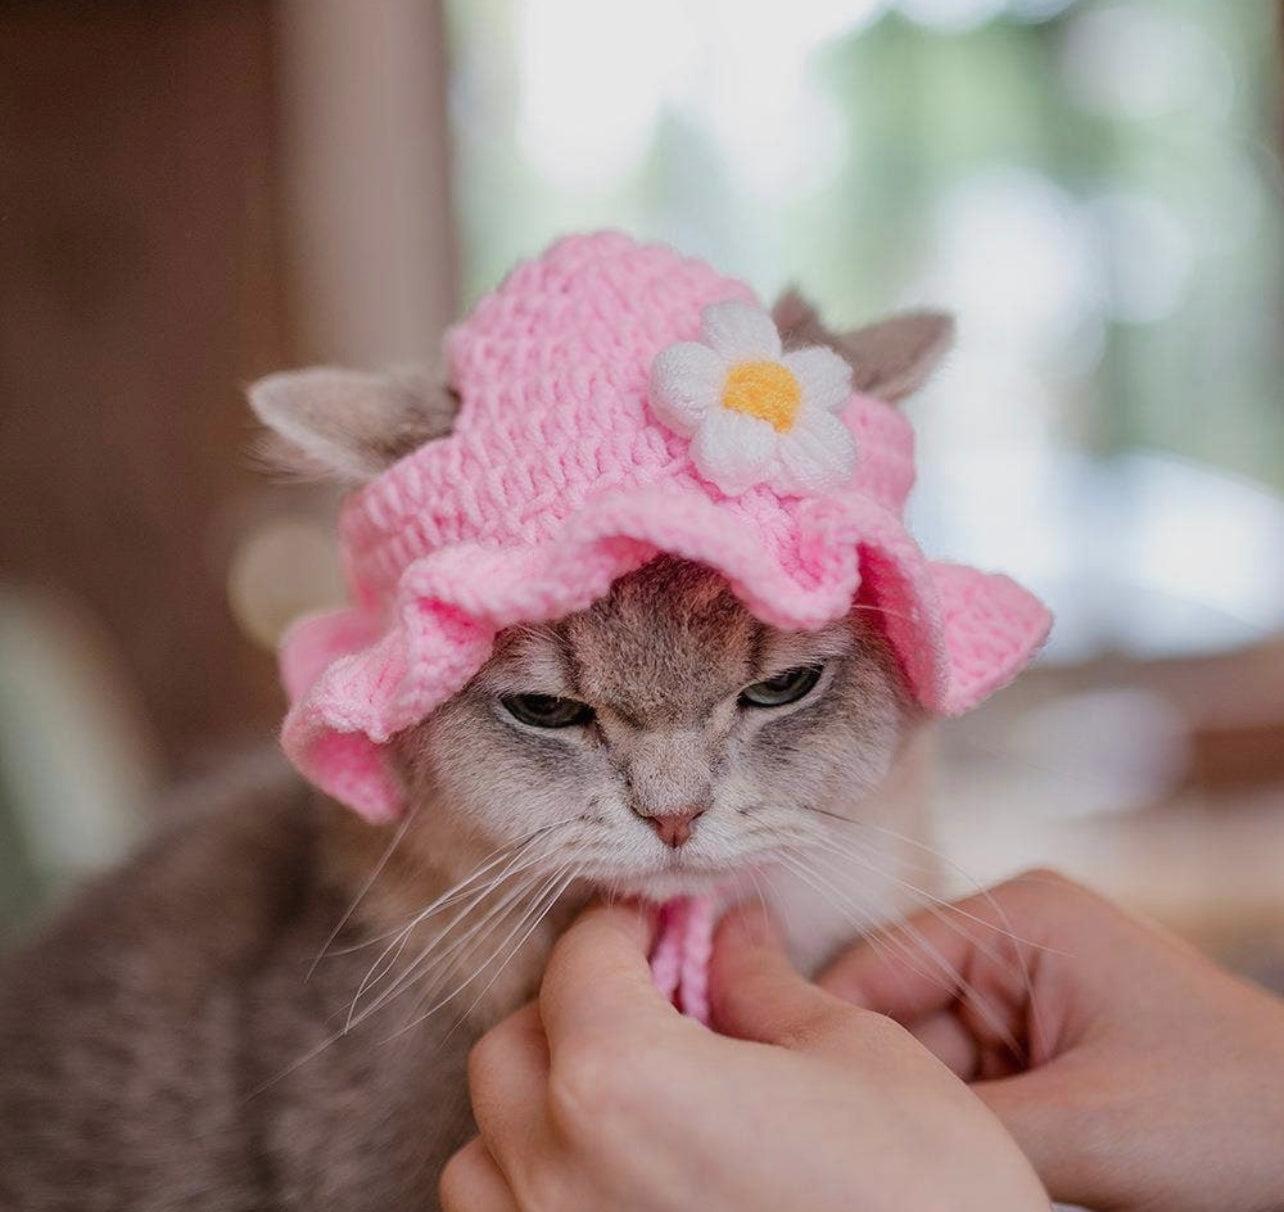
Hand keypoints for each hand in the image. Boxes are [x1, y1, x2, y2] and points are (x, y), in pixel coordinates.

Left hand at [441, 900, 1046, 1211]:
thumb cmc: (925, 1202)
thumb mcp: (862, 1060)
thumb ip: (767, 988)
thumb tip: (733, 936)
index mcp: (624, 1084)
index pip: (579, 963)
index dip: (622, 928)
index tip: (660, 928)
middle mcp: (559, 1178)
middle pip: (510, 1053)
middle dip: (573, 1011)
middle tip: (652, 1008)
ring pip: (482, 1159)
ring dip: (536, 1114)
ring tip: (626, 1107)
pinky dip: (535, 1197)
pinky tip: (616, 1187)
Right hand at [820, 868, 1283, 1211]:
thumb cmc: (1234, 1116)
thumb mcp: (1083, 1125)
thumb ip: (955, 1126)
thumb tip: (854, 1138)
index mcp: (1016, 919)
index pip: (877, 967)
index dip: (819, 1026)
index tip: (771, 1084)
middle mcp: (1013, 945)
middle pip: (897, 1019)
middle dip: (874, 1082)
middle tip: (827, 1144)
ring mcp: (1029, 999)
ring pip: (928, 1064)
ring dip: (916, 1114)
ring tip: (888, 1161)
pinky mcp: (1045, 1053)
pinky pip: (971, 1091)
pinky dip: (955, 1132)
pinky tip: (939, 1166)